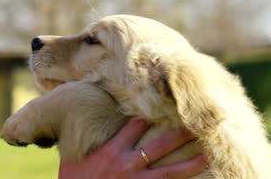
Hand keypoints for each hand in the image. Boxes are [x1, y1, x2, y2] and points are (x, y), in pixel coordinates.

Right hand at [58, 118, 207, 178]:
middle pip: (158, 145)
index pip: (135, 126)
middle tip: (197, 124)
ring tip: (207, 155)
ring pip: (168, 171)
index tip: (165, 106)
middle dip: (178, 134)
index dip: (151, 115)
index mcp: (111, 150)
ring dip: (189, 164)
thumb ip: (82, 141)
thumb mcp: (71, 156)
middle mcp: (126, 163)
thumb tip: (77, 124)